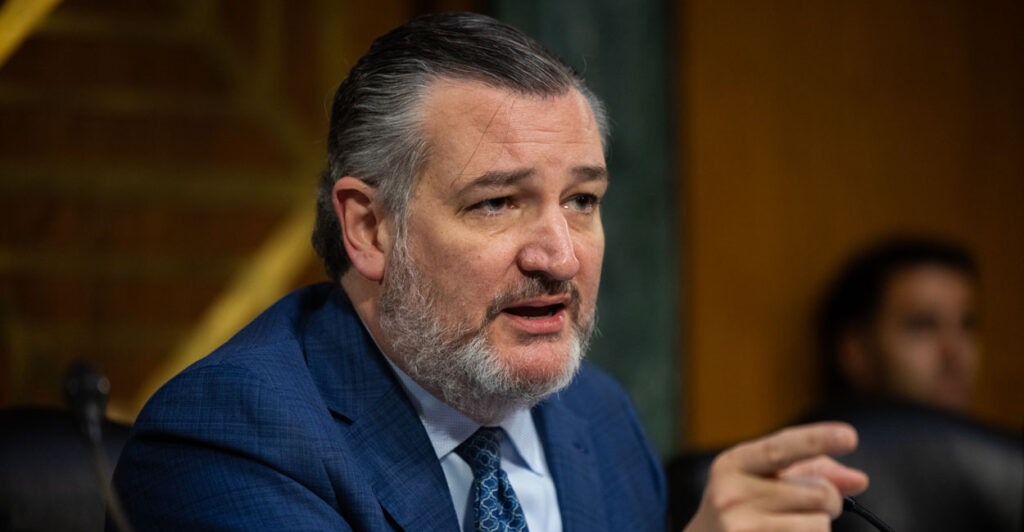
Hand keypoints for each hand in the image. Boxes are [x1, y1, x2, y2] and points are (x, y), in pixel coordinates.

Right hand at [683, 422, 867, 531]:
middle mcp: (732, 495)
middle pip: (818, 493)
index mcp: (733, 465)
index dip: (816, 440)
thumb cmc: (740, 510)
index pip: (780, 449)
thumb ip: (808, 472)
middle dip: (828, 501)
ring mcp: (742, 528)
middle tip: (806, 507)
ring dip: (815, 527)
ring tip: (785, 527)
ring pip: (820, 525)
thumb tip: (858, 479)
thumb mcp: (761, 480)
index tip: (849, 436)